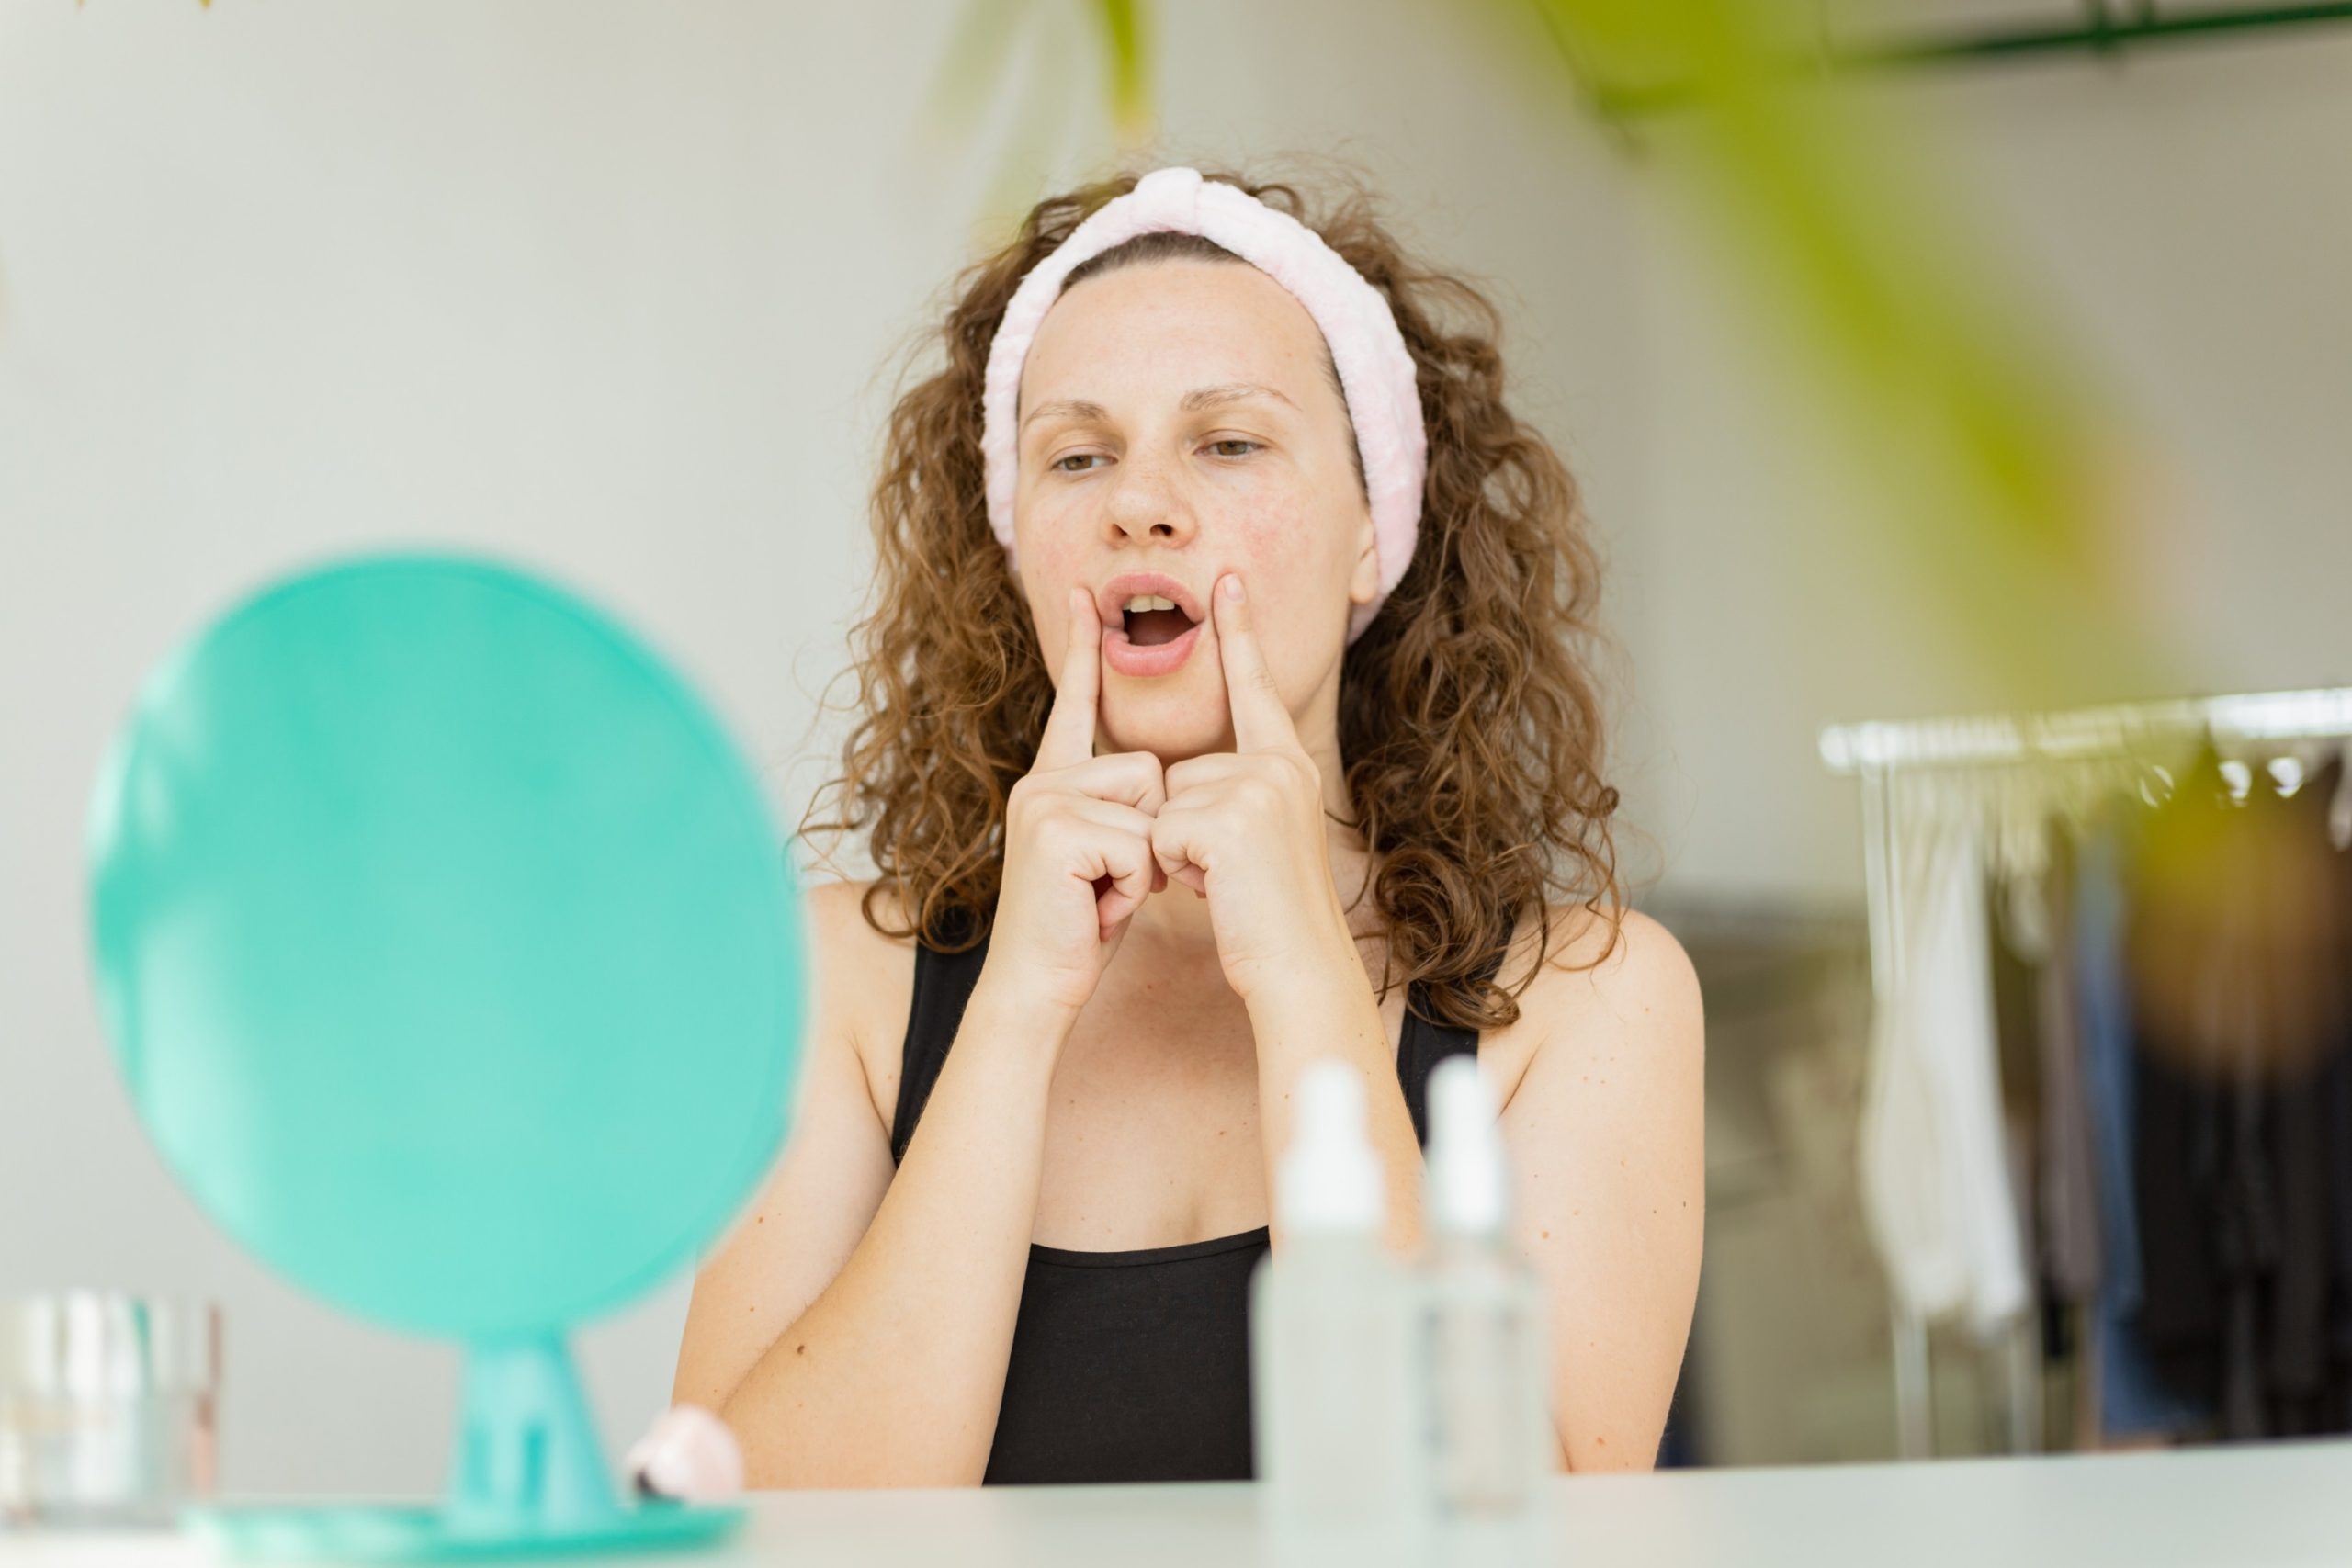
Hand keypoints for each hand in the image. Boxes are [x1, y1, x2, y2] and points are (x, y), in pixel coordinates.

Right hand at [984, 588, 1170, 1020]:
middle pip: (1148, 768)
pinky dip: (1131, 884)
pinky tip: (1096, 906)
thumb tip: (1157, 778)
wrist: (1038, 983)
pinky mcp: (1056, 832)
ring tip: (1102, 893)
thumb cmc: (1080, 924)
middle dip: (1151, 835)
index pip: (1075, 704)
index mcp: (1054, 780)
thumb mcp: (1105, 854)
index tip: (1085, 593)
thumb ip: (1120, 808)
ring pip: (1149, 803)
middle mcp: (1042, 780)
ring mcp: (1044, 802)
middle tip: (1109, 882)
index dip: (1082, 649)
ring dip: (1143, 862)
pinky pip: (1139, 840)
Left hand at [1149, 572, 1353, 1004]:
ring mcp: (1258, 789)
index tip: (1228, 578)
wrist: (1297, 965)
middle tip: (1227, 871)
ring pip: (1168, 800)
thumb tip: (1183, 780)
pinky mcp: (1231, 819)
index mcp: (1286, 765)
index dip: (1240, 633)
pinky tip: (1216, 889)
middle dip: (1183, 827)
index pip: (1255, 689)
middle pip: (1182, 770)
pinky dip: (1176, 868)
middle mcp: (1279, 766)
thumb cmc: (1268, 916)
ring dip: (1178, 850)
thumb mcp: (1261, 838)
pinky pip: (1165, 830)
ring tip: (1224, 881)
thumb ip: (1235, 795)